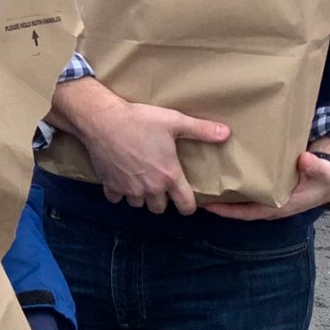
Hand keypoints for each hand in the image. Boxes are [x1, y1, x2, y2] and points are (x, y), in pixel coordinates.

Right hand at [54, 79, 228, 214]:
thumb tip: (226, 133)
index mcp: (169, 176)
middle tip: (161, 183)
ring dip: (141, 196)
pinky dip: (119, 192)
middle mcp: (150, 188)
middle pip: (160, 208)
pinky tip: (121, 178)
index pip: (185, 205)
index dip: (189, 205)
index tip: (187, 198)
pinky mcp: (110, 185)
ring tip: (141, 180)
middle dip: (162, 199)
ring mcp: (128, 189)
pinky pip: (116, 198)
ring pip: (138, 204)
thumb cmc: (140, 120)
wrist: (103, 121)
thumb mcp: (174, 121)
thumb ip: (201, 130)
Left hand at [205, 149, 329, 220]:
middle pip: (239, 207)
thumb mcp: (324, 174)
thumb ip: (315, 168)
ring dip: (225, 192)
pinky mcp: (269, 188)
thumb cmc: (326, 179)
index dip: (229, 211)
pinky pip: (248, 189)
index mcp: (280, 206)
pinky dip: (235, 184)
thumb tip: (304, 160)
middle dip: (220, 202)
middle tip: (197, 192)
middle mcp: (270, 204)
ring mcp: (269, 197)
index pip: (249, 213)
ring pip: (242, 199)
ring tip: (204, 181)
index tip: (210, 207)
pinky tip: (222, 172)